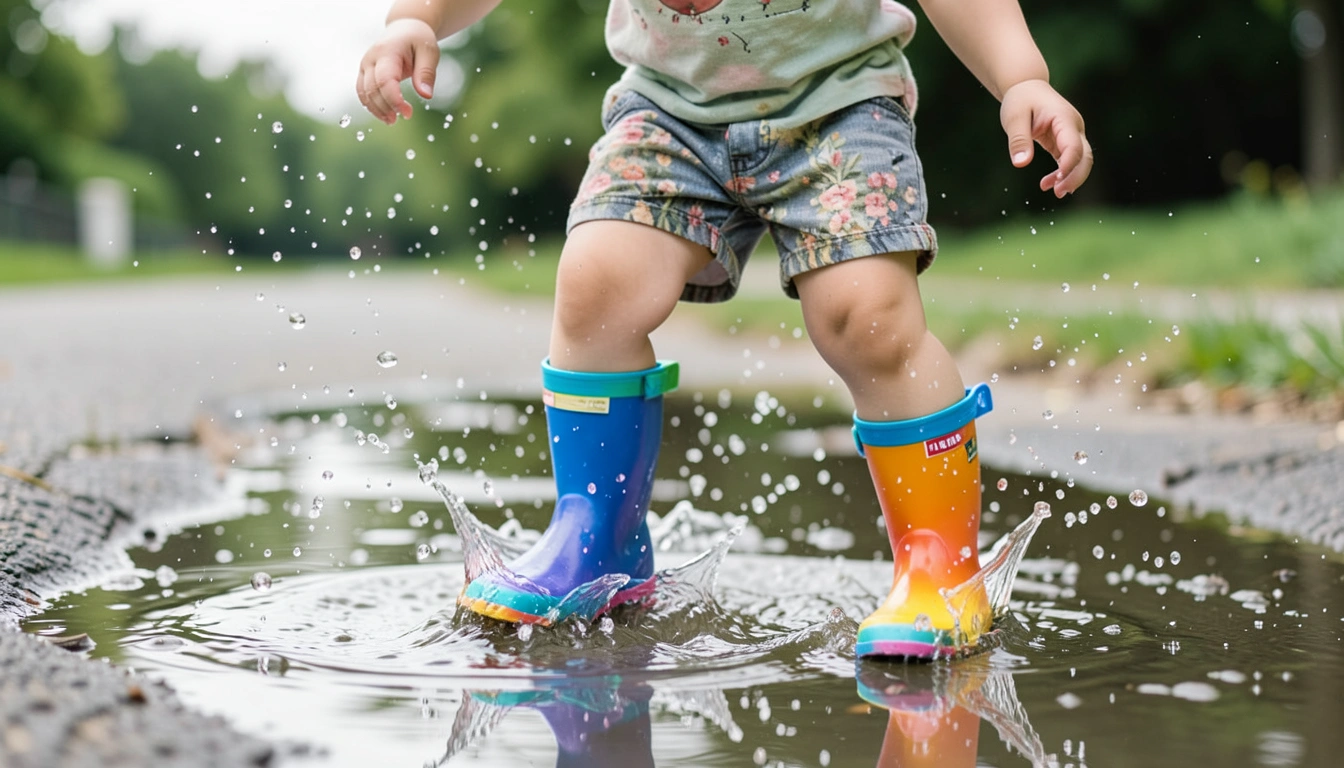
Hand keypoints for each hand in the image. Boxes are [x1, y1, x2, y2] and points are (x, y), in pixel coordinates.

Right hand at [356, 18, 440, 124]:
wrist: (404, 28)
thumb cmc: (418, 39)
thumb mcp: (429, 52)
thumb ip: (426, 73)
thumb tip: (426, 95)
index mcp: (387, 51)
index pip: (385, 81)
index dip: (395, 100)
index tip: (409, 113)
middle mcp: (371, 58)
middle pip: (372, 89)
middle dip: (387, 107)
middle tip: (406, 116)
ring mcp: (365, 65)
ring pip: (364, 93)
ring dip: (377, 110)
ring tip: (392, 121)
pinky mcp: (364, 72)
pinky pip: (363, 92)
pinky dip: (371, 106)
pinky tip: (385, 115)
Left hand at [1000, 79, 1092, 197]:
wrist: (1026, 88)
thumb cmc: (1020, 100)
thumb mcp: (1014, 118)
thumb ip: (1019, 140)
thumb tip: (1021, 164)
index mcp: (1064, 118)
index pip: (1073, 145)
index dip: (1069, 164)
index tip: (1057, 180)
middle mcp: (1073, 127)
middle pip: (1085, 156)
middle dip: (1075, 176)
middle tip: (1058, 192)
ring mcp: (1072, 135)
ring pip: (1081, 160)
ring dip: (1070, 178)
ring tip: (1053, 192)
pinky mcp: (1064, 142)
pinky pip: (1069, 161)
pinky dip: (1061, 174)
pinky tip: (1047, 184)